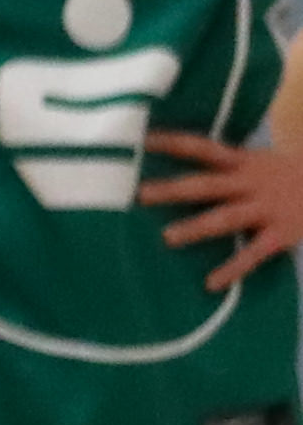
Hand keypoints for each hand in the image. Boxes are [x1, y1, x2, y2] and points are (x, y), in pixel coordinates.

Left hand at [144, 130, 302, 291]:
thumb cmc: (283, 176)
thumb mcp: (257, 161)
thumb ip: (224, 164)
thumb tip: (173, 158)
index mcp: (242, 163)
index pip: (203, 148)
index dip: (174, 143)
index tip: (142, 141)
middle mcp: (251, 183)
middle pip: (207, 185)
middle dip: (174, 190)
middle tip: (141, 194)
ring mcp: (266, 208)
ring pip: (226, 217)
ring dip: (197, 227)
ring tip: (168, 237)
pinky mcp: (280, 234)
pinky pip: (254, 253)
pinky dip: (233, 269)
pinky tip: (211, 283)